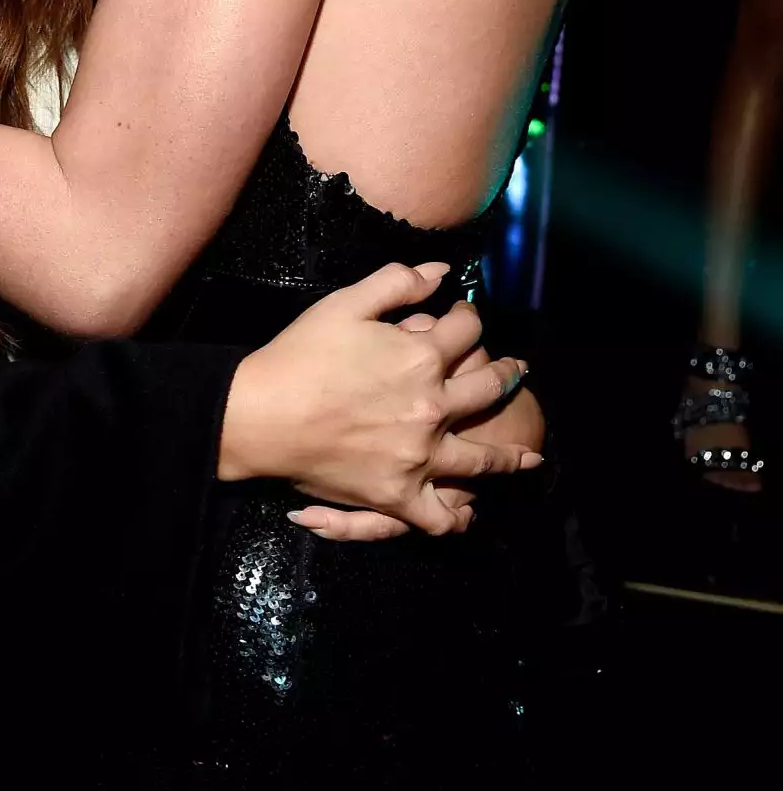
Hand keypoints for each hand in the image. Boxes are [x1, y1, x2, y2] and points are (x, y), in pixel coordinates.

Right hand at [218, 263, 539, 540]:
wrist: (262, 415)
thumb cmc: (301, 355)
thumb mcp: (346, 302)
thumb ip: (397, 281)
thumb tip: (440, 270)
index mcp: (422, 357)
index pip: (467, 330)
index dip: (468, 317)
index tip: (464, 315)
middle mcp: (434, 408)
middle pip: (489, 389)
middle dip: (508, 374)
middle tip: (517, 370)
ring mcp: (420, 457)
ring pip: (482, 460)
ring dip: (510, 456)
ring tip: (528, 456)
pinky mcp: (398, 495)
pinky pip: (439, 518)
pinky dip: (456, 519)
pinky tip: (467, 515)